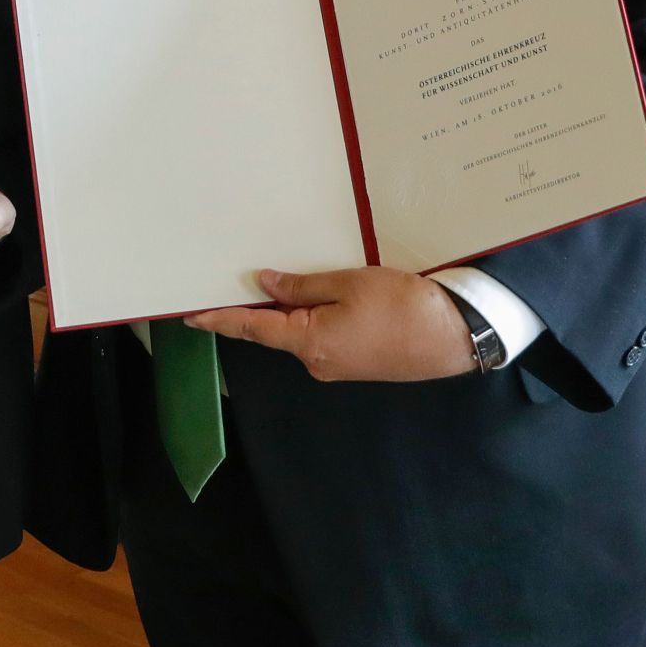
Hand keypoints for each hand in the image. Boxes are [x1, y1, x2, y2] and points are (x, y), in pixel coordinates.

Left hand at [186, 267, 476, 382]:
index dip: (220, 320)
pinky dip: (312, 317)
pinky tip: (316, 297)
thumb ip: (302, 286)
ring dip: (290, 310)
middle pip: (275, 331)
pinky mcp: (356, 364)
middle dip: (258, 308)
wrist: (455, 336)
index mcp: (309, 342)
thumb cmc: (401, 306)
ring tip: (280, 280)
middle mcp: (317, 361)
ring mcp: (337, 366)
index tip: (191, 316)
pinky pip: (321, 337)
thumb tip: (264, 285)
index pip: (252, 329)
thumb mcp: (348, 284)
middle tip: (235, 280)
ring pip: (300, 332)